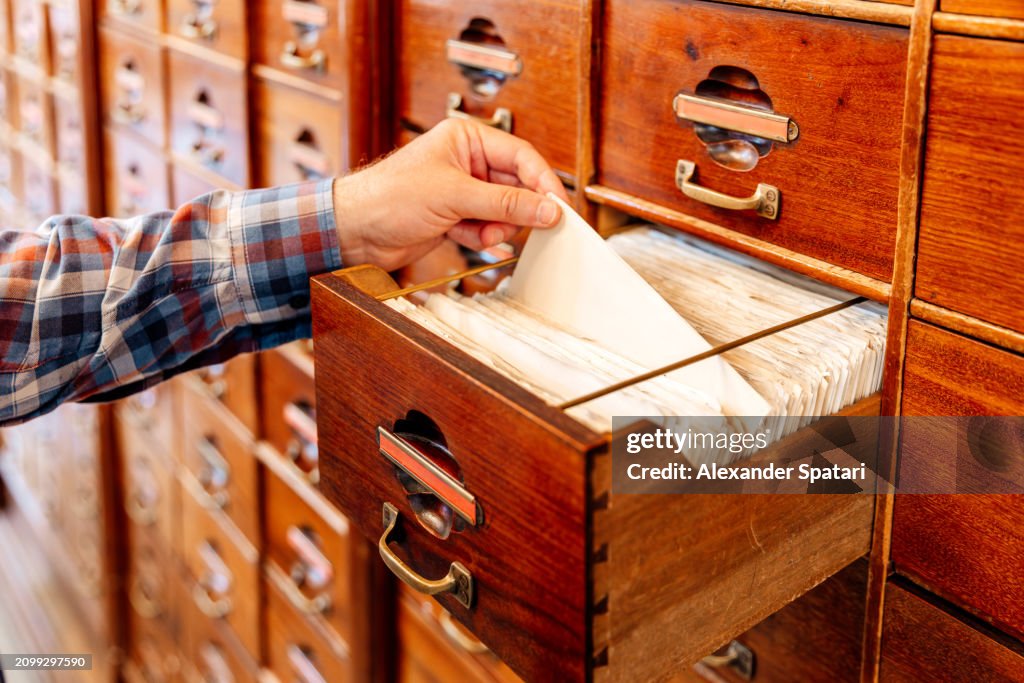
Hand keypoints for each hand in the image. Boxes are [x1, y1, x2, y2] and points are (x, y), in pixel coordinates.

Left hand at [332, 118, 568, 271]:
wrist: (355, 231)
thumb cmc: (390, 197)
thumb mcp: (454, 196)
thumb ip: (505, 203)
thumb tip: (547, 209)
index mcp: (467, 140)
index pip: (521, 157)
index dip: (543, 182)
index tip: (559, 207)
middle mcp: (467, 162)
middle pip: (516, 187)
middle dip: (516, 211)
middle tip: (524, 228)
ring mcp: (461, 192)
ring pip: (503, 212)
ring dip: (496, 228)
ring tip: (478, 234)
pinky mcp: (455, 218)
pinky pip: (486, 228)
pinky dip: (481, 238)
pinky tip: (466, 239)